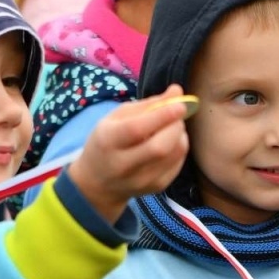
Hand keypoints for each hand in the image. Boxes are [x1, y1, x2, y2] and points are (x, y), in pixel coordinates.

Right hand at [68, 86, 191, 223]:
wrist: (98, 182)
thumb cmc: (107, 141)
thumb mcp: (117, 117)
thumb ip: (148, 104)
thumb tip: (177, 90)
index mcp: (107, 141)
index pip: (137, 129)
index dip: (162, 115)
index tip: (180, 104)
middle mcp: (122, 165)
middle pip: (159, 146)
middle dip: (175, 126)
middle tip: (178, 114)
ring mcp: (140, 180)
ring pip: (173, 155)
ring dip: (180, 135)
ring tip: (172, 126)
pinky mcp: (156, 188)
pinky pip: (178, 164)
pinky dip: (180, 148)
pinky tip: (171, 142)